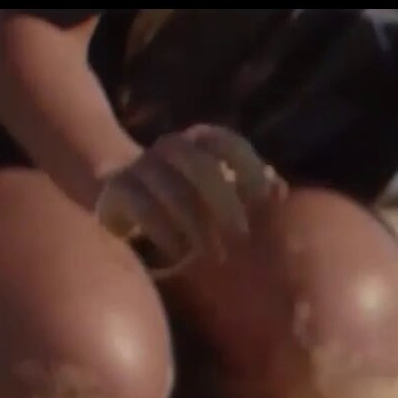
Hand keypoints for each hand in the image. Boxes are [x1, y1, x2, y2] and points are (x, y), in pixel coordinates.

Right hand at [93, 124, 284, 275]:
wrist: (123, 194)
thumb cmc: (190, 195)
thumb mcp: (222, 190)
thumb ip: (250, 188)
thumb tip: (281, 190)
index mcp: (201, 142)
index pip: (226, 142)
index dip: (246, 166)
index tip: (264, 199)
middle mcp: (171, 148)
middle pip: (198, 163)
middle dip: (223, 199)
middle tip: (242, 235)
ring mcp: (141, 166)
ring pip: (169, 187)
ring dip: (195, 222)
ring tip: (215, 254)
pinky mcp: (117, 189)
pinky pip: (140, 206)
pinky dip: (164, 231)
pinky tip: (180, 252)